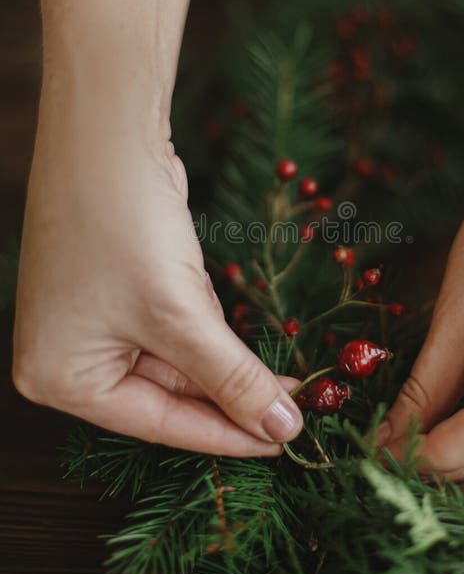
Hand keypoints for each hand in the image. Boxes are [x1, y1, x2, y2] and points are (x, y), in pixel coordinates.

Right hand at [12, 104, 302, 455]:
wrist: (108, 132)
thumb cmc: (126, 227)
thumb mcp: (181, 315)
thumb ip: (232, 378)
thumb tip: (281, 428)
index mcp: (60, 377)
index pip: (158, 426)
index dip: (226, 435)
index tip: (283, 441)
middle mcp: (69, 355)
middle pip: (168, 395)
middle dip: (232, 394)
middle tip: (294, 405)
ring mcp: (94, 320)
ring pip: (177, 360)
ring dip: (225, 361)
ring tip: (279, 375)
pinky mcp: (121, 288)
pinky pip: (175, 326)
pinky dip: (209, 328)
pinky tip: (238, 331)